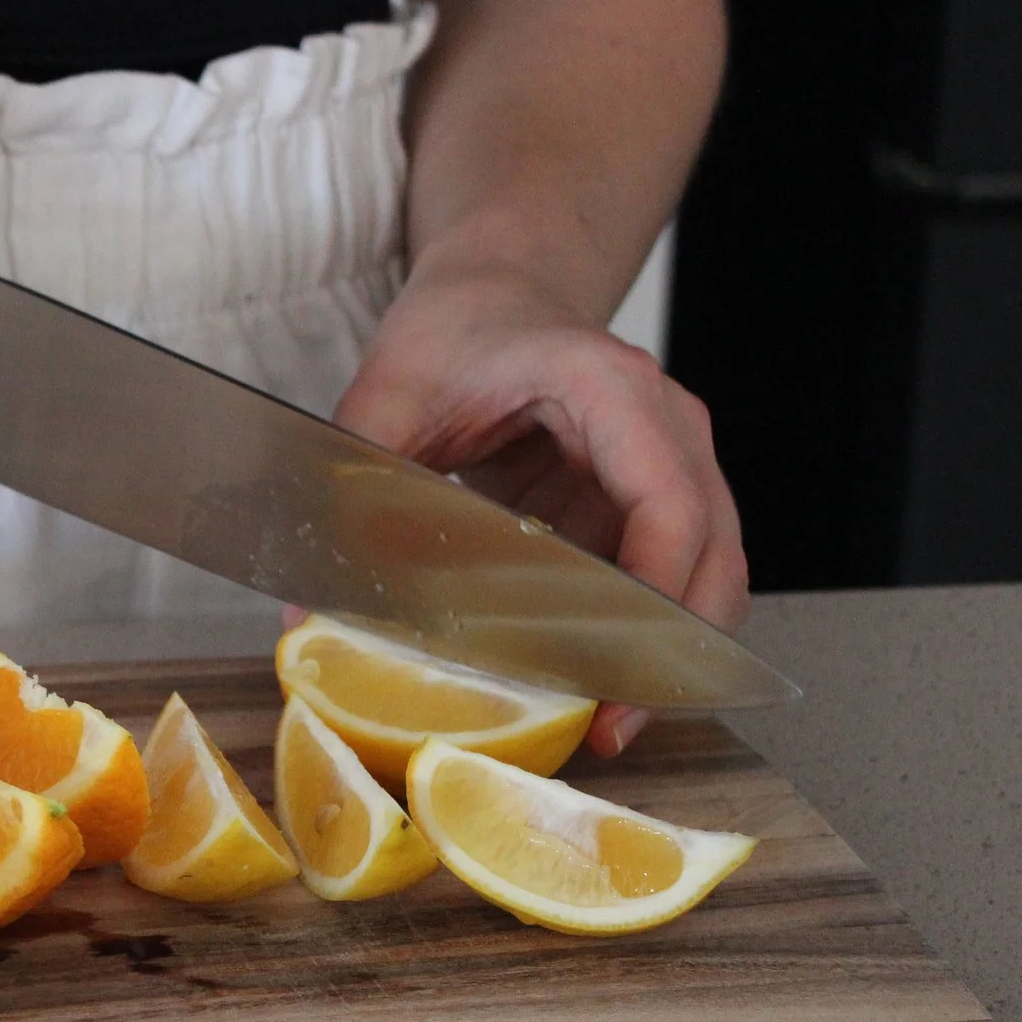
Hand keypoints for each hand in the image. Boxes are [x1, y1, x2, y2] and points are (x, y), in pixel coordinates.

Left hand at [327, 263, 749, 756]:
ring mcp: (673, 465)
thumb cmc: (455, 330)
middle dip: (672, 649)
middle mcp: (667, 425)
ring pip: (708, 573)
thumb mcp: (389, 395)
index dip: (654, 587)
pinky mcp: (652, 504)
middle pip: (710, 549)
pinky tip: (590, 682)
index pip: (667, 497)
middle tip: (609, 729)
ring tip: (604, 725)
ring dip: (666, 654)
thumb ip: (352, 491)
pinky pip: (671, 577)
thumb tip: (311, 613)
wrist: (496, 292)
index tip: (615, 662)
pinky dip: (642, 633)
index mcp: (610, 387)